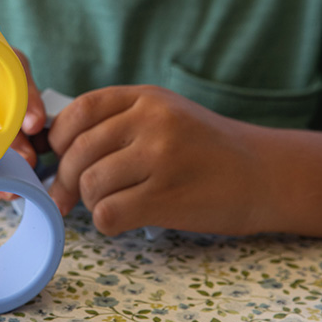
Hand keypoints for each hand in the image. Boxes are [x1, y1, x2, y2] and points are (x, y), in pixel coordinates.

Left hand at [47, 85, 273, 235]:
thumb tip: (55, 152)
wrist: (266, 174)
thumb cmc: (207, 149)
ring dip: (90, 203)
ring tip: (109, 204)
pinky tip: (122, 220)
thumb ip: (118, 123)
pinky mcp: (168, 196)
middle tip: (72, 196)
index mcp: (146, 98)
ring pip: (91, 185)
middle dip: (67, 179)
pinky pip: (109, 214)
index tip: (61, 158)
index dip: (60, 139)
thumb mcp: (166, 115)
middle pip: (79, 152)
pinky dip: (106, 223)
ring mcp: (161, 158)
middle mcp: (152, 122)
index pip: (78, 112)